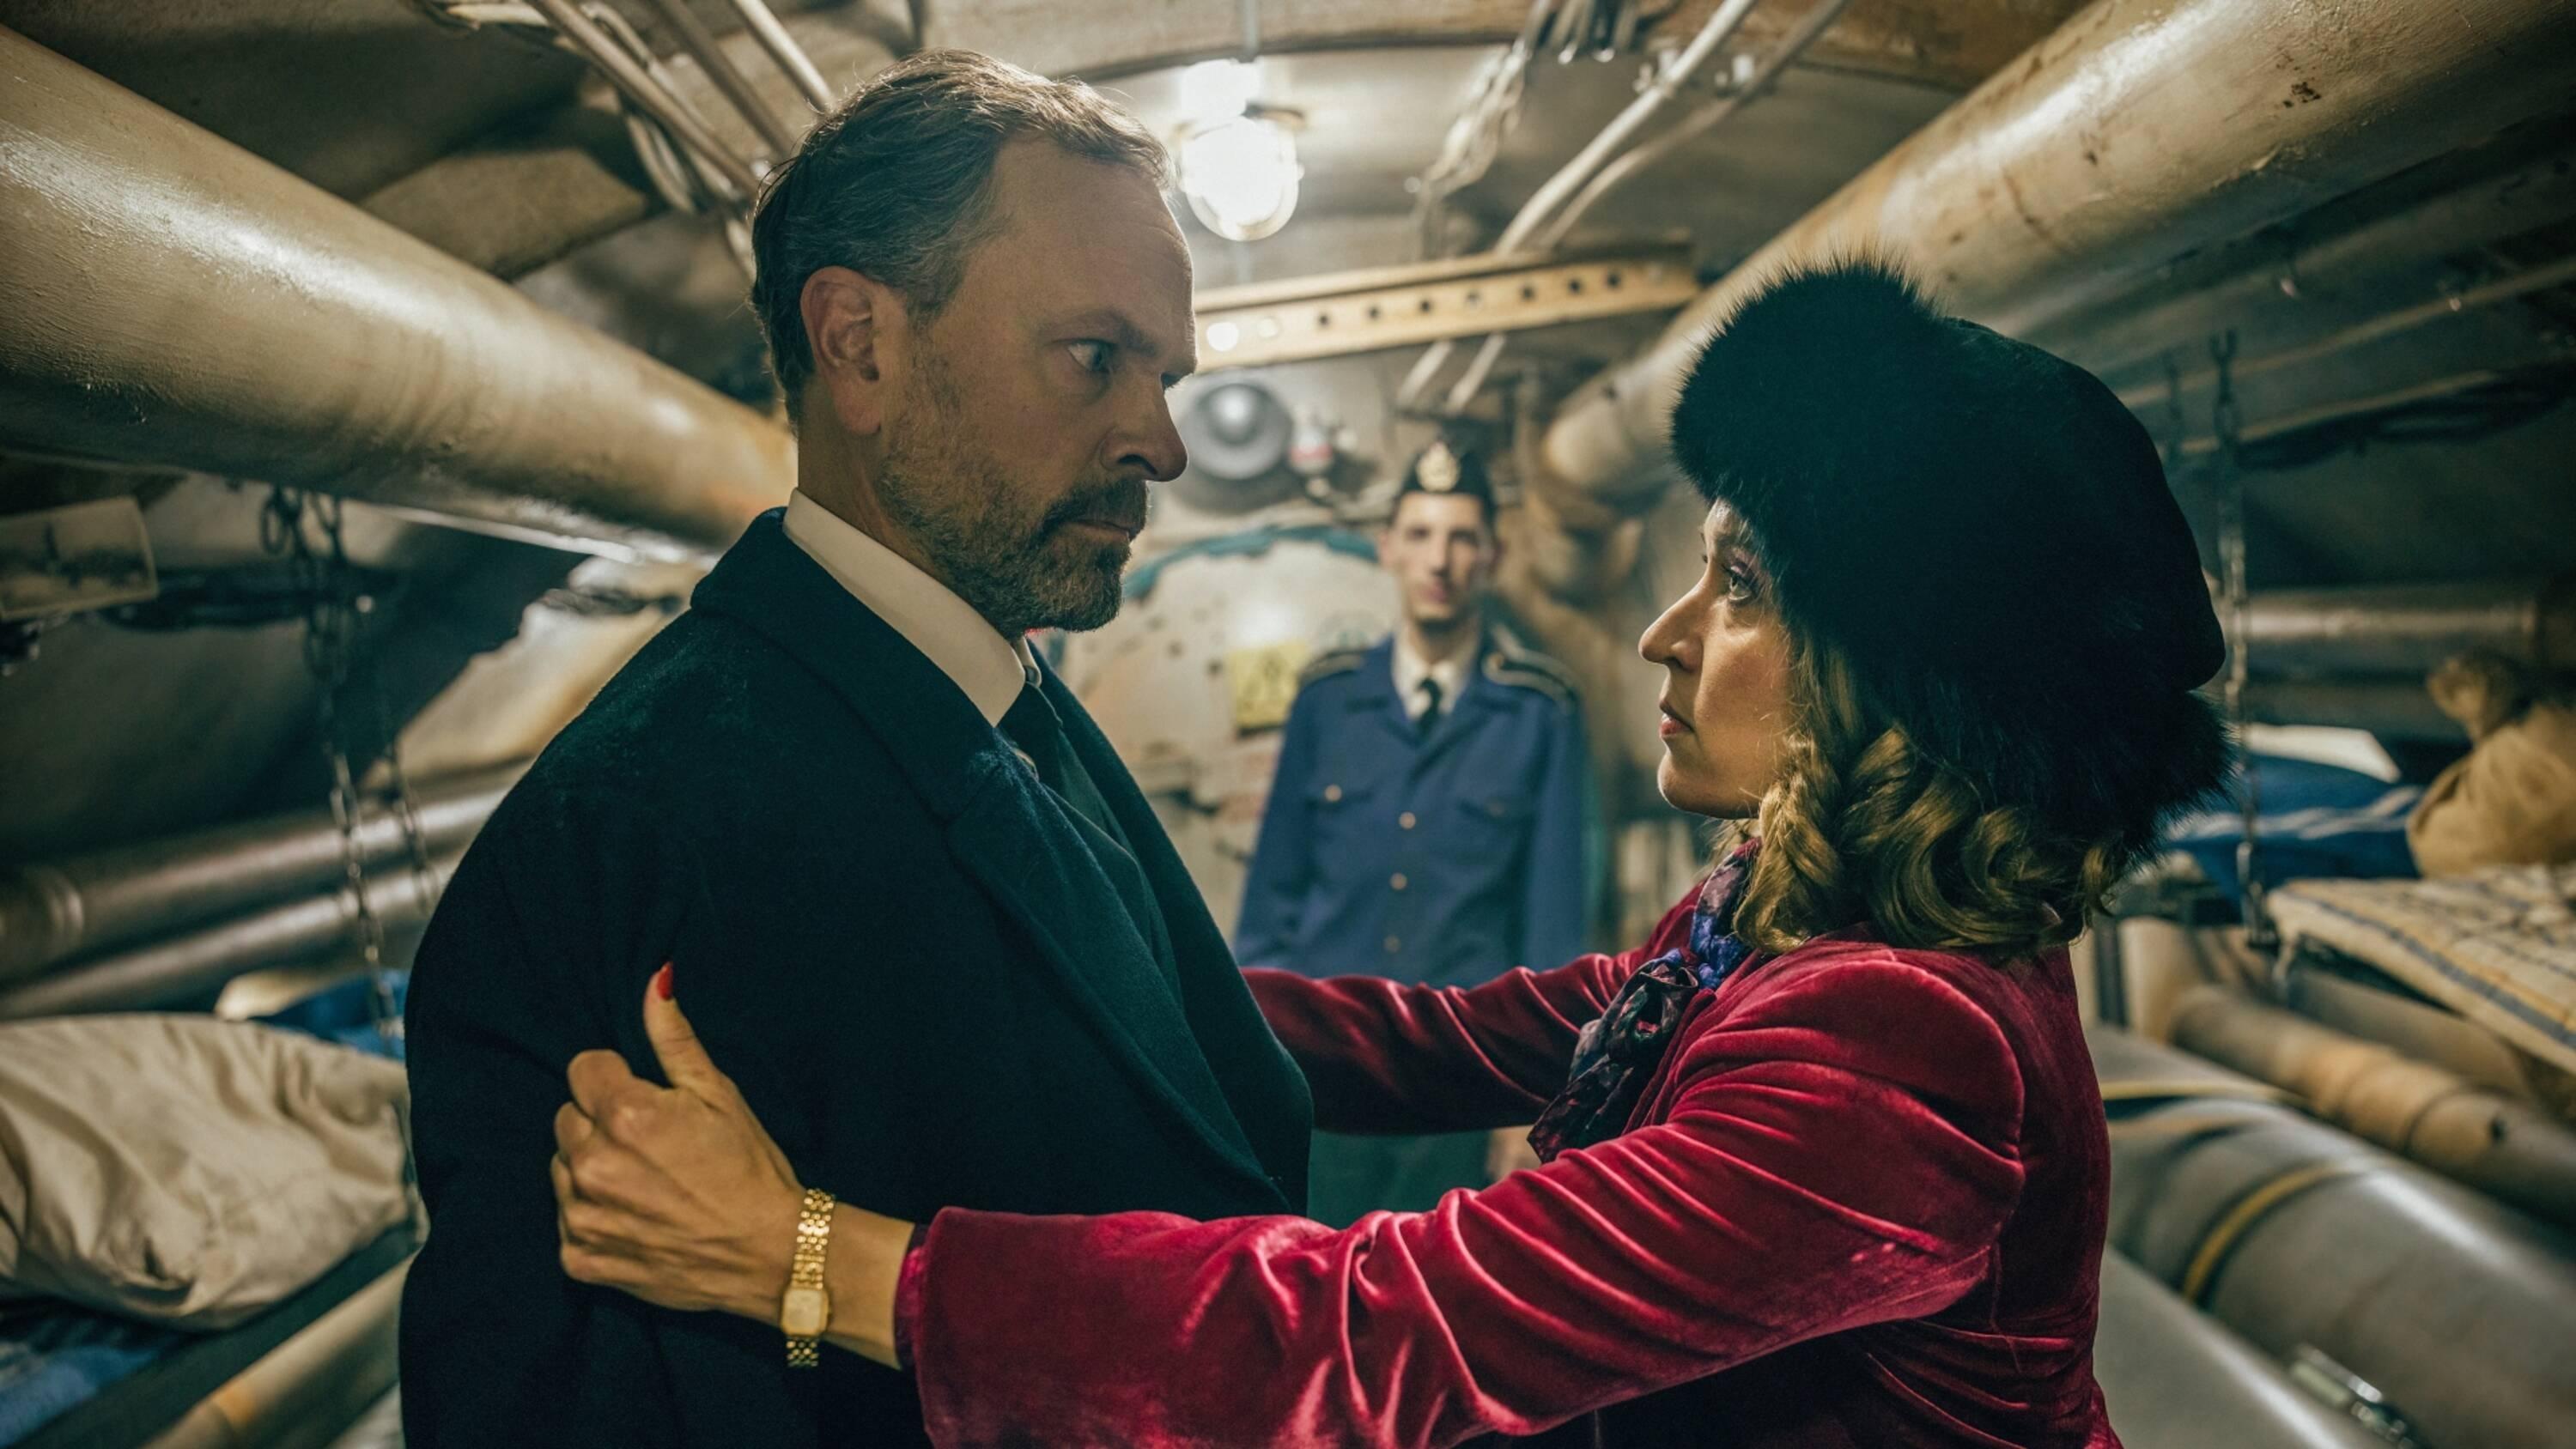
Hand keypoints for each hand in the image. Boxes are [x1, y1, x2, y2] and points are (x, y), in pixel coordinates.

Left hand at [553, 964, 804, 1322]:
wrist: (770, 1254)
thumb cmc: (750, 1169)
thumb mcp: (720, 1094)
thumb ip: (674, 1039)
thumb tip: (654, 980)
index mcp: (624, 1116)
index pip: (582, 1070)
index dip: (616, 1079)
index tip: (648, 1099)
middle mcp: (592, 1166)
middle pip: (567, 1119)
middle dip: (601, 1124)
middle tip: (652, 1144)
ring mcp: (582, 1217)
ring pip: (562, 1170)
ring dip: (593, 1170)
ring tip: (646, 1182)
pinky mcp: (580, 1259)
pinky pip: (566, 1222)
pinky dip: (594, 1218)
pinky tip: (638, 1218)